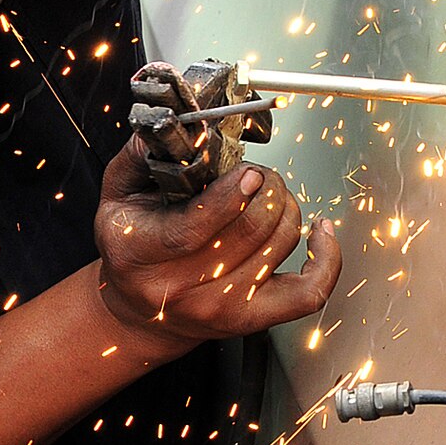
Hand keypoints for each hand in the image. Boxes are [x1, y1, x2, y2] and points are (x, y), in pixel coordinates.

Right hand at [94, 139, 341, 352]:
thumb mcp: (118, 195)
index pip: (195, 228)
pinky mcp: (253, 319)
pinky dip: (327, 258)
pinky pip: (309, 292)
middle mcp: (180, 287)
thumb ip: (140, 155)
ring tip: (270, 196)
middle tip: (258, 175)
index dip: (231, 194)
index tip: (247, 172)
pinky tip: (320, 232)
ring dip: (286, 207)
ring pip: (280, 245)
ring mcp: (220, 307)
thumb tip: (175, 126)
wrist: (141, 313)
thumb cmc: (131, 249)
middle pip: (250, 230)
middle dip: (266, 187)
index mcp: (140, 252)